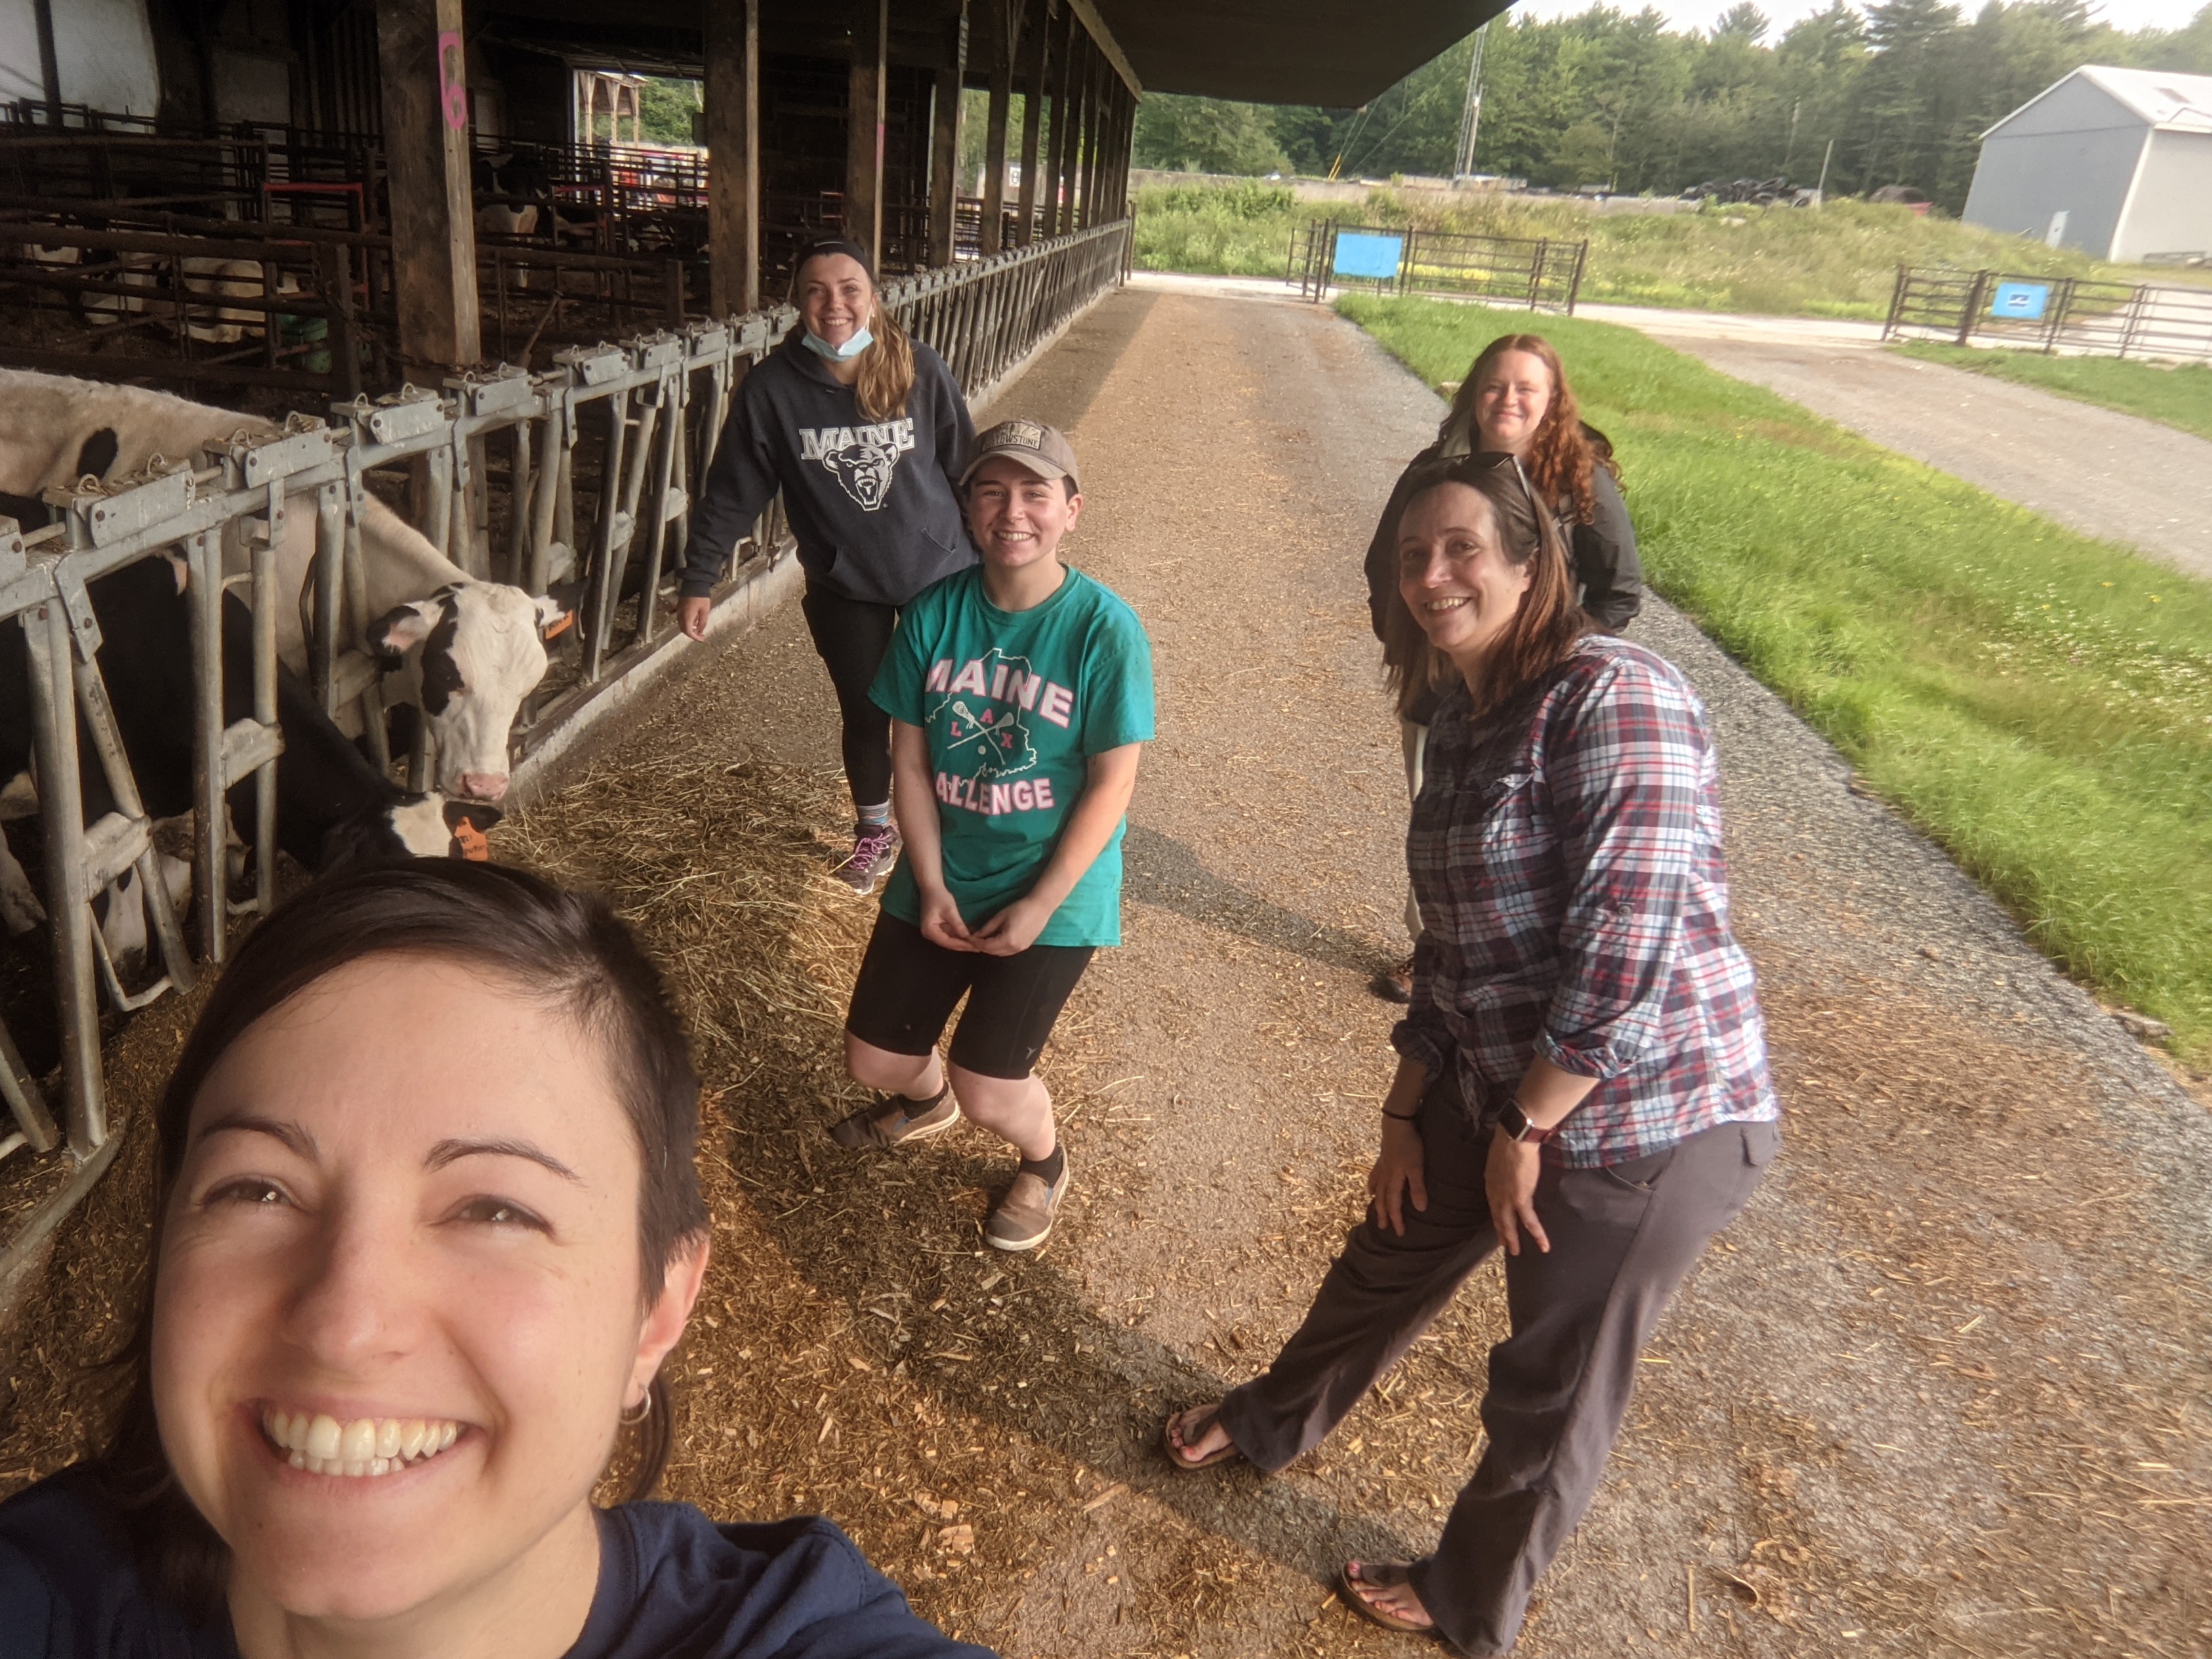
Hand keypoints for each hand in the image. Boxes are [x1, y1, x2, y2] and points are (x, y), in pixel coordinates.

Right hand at [677, 596, 710, 640]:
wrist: (694, 584)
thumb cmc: (701, 597)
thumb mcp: (705, 611)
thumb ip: (702, 622)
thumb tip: (700, 631)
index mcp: (687, 617)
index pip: (688, 632)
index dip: (695, 637)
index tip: (702, 639)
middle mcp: (680, 615)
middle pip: (684, 630)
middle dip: (692, 634)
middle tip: (701, 636)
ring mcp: (678, 611)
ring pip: (682, 625)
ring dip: (689, 629)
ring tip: (699, 629)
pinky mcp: (678, 607)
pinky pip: (681, 619)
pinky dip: (687, 623)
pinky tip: (694, 621)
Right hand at [917, 887, 974, 951]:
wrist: (931, 886)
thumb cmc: (939, 897)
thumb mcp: (950, 911)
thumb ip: (958, 925)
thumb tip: (968, 938)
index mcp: (929, 931)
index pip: (947, 943)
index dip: (961, 945)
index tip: (975, 946)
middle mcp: (929, 934)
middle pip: (948, 943)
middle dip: (963, 945)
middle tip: (978, 947)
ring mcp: (933, 931)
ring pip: (950, 940)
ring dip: (963, 941)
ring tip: (977, 943)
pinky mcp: (938, 927)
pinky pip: (950, 934)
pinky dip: (960, 934)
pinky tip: (971, 935)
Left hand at [968, 896, 1049, 955]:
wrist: (1040, 907)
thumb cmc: (1020, 908)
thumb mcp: (1000, 916)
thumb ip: (987, 928)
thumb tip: (975, 935)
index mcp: (1007, 940)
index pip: (986, 946)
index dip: (975, 942)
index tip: (967, 937)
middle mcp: (1014, 948)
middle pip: (992, 952)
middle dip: (981, 946)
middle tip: (973, 938)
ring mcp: (1020, 949)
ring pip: (1000, 953)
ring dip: (990, 948)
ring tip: (982, 939)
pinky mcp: (1024, 947)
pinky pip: (1007, 951)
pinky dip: (999, 948)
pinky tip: (995, 940)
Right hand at [1367, 1115, 1427, 1235]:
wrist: (1397, 1124)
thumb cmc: (1410, 1145)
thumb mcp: (1417, 1167)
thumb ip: (1417, 1187)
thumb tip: (1420, 1209)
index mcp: (1394, 1180)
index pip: (1394, 1204)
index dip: (1396, 1219)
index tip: (1399, 1233)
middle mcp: (1385, 1176)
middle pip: (1383, 1199)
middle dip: (1384, 1214)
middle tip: (1384, 1228)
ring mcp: (1382, 1167)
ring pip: (1376, 1189)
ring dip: (1376, 1201)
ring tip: (1375, 1211)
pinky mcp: (1382, 1159)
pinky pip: (1374, 1176)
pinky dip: (1372, 1184)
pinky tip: (1371, 1189)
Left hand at [1485, 1129, 1549, 1255]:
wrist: (1515, 1139)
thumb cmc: (1509, 1141)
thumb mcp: (1499, 1157)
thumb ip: (1502, 1168)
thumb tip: (1508, 1169)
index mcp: (1490, 1183)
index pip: (1493, 1204)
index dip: (1497, 1216)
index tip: (1499, 1225)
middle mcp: (1495, 1194)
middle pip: (1498, 1218)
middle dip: (1502, 1233)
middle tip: (1505, 1246)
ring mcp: (1506, 1199)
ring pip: (1509, 1224)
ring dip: (1513, 1240)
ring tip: (1516, 1252)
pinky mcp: (1520, 1200)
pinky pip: (1529, 1221)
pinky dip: (1537, 1234)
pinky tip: (1543, 1245)